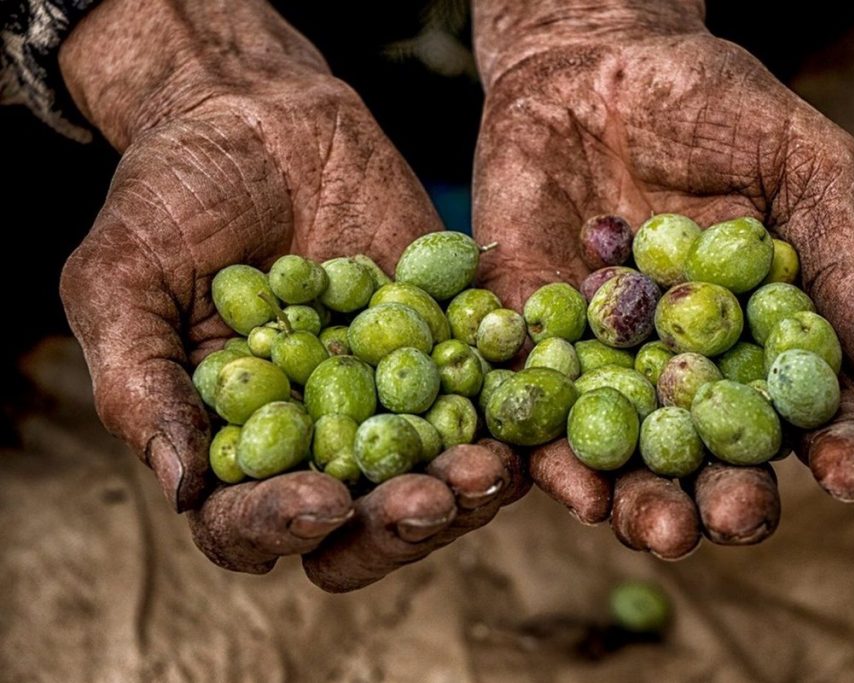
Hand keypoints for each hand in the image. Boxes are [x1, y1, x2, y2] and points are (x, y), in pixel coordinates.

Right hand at [58, 0, 525, 590]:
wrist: (256, 113)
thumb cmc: (169, 197)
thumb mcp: (121, 280)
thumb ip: (139, 383)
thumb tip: (184, 492)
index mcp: (231, 443)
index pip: (247, 520)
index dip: (282, 526)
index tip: (324, 502)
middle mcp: (315, 435)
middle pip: (358, 519)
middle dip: (398, 522)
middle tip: (433, 500)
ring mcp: (387, 395)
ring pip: (435, 472)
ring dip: (467, 484)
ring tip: (492, 468)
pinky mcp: (447, 345)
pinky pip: (487, 393)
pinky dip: (511, 409)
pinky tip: (528, 404)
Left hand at [472, 1, 853, 555]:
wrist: (589, 58)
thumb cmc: (712, 100)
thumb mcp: (799, 163)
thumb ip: (842, 265)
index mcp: (757, 331)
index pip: (802, 405)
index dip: (832, 444)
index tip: (851, 474)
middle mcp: (681, 360)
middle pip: (708, 453)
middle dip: (725, 495)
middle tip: (733, 521)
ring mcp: (600, 357)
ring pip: (623, 452)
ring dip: (641, 501)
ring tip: (658, 531)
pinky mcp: (526, 340)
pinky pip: (535, 410)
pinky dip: (549, 453)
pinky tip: (571, 487)